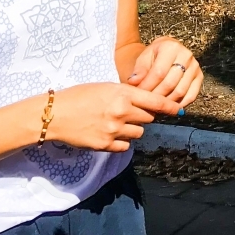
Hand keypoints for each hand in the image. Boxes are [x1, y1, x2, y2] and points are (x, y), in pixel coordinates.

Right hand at [43, 82, 176, 151]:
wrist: (55, 114)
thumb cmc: (79, 96)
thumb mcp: (105, 88)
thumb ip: (126, 94)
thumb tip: (144, 101)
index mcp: (122, 94)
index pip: (155, 101)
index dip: (169, 107)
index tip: (179, 110)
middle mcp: (121, 112)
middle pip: (148, 118)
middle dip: (143, 116)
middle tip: (129, 112)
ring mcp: (114, 130)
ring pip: (138, 133)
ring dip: (132, 129)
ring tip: (116, 123)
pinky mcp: (105, 145)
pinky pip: (125, 146)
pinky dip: (121, 142)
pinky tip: (109, 134)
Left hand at [127, 36, 203, 107]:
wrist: (165, 52)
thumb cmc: (153, 56)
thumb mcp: (143, 58)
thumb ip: (139, 70)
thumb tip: (133, 82)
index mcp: (171, 47)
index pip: (159, 72)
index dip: (147, 86)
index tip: (138, 94)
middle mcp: (186, 55)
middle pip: (170, 83)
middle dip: (156, 96)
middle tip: (146, 103)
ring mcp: (195, 66)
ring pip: (180, 91)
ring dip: (166, 102)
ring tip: (155, 105)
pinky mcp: (199, 76)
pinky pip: (191, 96)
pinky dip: (179, 104)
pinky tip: (169, 106)